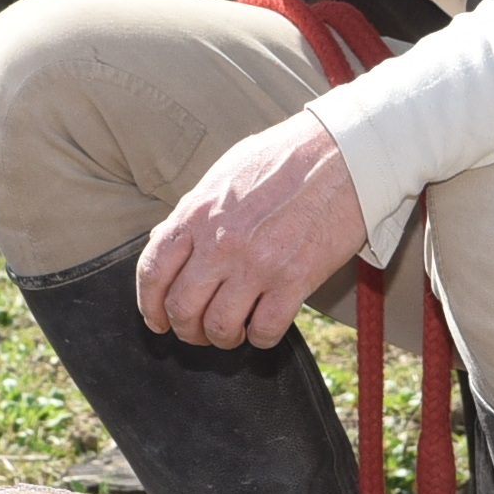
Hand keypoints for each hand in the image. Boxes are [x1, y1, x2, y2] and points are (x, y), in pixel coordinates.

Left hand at [136, 111, 369, 346]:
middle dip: (186, 330)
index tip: (157, 320)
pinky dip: (260, 338)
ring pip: (219, 327)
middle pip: (182, 308)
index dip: (149, 305)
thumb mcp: (224, 174)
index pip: (153, 271)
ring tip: (233, 331)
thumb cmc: (285, 158)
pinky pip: (265, 330)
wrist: (344, 154)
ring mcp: (257, 263)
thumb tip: (164, 240)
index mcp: (198, 213)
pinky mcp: (295, 279)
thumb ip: (193, 211)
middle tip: (198, 332)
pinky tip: (264, 327)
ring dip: (222, 338)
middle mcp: (221, 242)